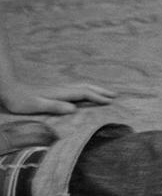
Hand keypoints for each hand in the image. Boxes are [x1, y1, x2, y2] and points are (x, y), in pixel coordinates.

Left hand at [0, 80, 114, 115]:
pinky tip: (87, 93)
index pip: (84, 94)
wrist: (12, 90)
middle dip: (102, 91)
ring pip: (83, 86)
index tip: (110, 102)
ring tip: (106, 93)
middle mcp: (63, 89)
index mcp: (61, 93)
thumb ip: (55, 106)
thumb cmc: (22, 100)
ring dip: (96, 89)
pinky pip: (78, 88)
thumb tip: (74, 109)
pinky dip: (88, 89)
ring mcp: (60, 88)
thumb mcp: (37, 105)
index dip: (98, 97)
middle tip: (116, 95)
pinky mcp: (57, 90)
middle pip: (87, 87)